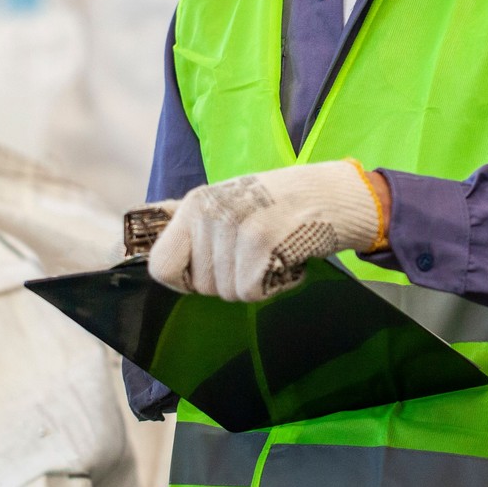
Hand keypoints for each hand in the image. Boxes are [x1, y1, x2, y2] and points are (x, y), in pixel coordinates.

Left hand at [148, 159, 387, 301]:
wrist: (334, 193)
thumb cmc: (280, 204)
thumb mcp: (228, 203)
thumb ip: (194, 228)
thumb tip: (154, 258)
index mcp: (195, 204)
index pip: (160, 265)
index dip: (182, 282)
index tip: (206, 277)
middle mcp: (209, 213)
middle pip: (201, 286)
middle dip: (231, 281)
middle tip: (257, 253)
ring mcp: (234, 227)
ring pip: (229, 292)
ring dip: (256, 283)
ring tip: (274, 252)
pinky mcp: (261, 243)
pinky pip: (252, 292)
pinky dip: (275, 285)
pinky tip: (288, 260)